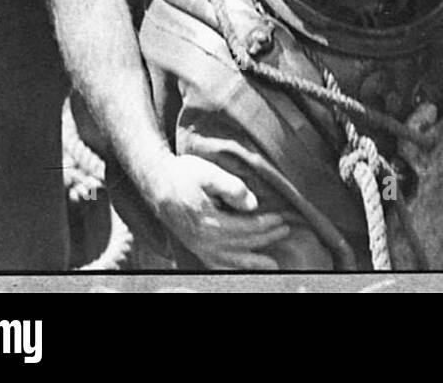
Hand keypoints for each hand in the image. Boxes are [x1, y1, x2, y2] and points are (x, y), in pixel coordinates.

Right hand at [145, 153, 290, 270]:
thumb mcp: (208, 172)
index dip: (265, 224)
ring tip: (272, 263)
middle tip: (285, 230)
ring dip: (253, 261)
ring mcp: (197, 246)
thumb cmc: (183, 174)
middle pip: (241, 244)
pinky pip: (215, 266)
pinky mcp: (193, 247)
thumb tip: (253, 204)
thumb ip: (232, 187)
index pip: (245, 228)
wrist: (156, 182)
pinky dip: (232, 270)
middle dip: (265, 239)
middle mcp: (202, 240)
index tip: (281, 218)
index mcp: (208, 222)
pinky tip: (243, 270)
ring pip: (230, 260)